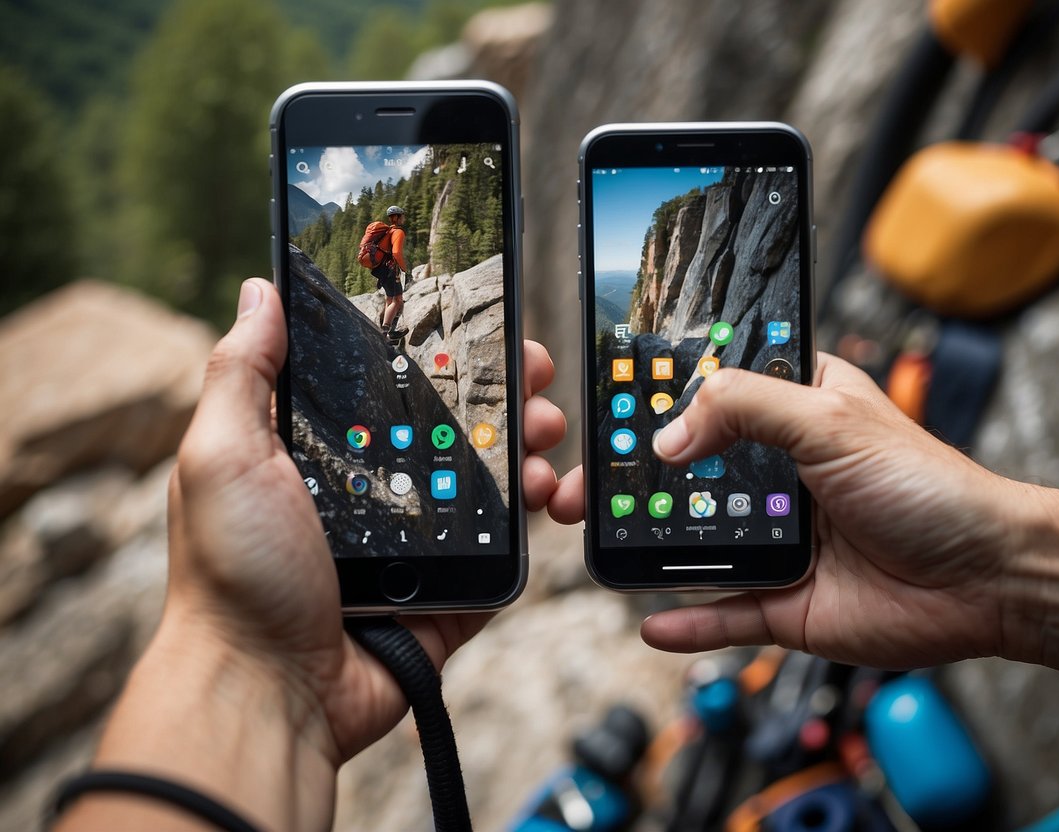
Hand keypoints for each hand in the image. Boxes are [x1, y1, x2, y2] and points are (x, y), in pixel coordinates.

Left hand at [169, 278, 567, 762]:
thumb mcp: (222, 457)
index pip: (393, 387)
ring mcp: (418, 545)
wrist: (268, 692)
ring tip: (547, 432)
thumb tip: (260, 291)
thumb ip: (242, 373)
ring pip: (492, 484)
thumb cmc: (233, 575)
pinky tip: (551, 494)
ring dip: (530, 449)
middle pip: (455, 429)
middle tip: (535, 376)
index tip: (484, 326)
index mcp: (322, 457)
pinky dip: (536, 519)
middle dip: (503, 395)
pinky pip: (506, 551)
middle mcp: (374, 494)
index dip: (441, 353)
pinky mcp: (452, 594)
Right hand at [552, 355, 1024, 668]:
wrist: (991, 579)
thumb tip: (669, 437)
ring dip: (657, 544)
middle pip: (698, 470)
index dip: (675, 392)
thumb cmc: (932, 487)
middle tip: (595, 476)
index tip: (620, 393)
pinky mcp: (790, 601)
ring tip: (603, 536)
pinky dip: (690, 620)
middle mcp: (783, 474)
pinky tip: (651, 621)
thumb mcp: (831, 422)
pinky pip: (727, 613)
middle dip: (648, 476)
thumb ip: (745, 409)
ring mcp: (784, 540)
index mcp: (798, 413)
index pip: (722, 391)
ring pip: (703, 542)